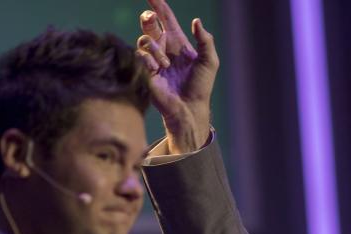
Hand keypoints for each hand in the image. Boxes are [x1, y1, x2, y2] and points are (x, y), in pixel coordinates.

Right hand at [135, 0, 218, 153]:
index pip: (166, 19)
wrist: (190, 107)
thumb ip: (205, 40)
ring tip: (166, 64)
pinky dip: (149, 58)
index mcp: (179, 44)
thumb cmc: (201, 86)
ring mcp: (154, 60)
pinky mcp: (146, 71)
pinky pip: (141, 55)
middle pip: (150, 24)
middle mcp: (164, 49)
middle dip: (148, 18)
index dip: (160, 6)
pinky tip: (159, 68)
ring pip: (145, 39)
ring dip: (155, 48)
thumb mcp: (210, 61)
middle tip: (151, 18)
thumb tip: (196, 21)